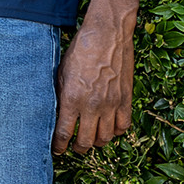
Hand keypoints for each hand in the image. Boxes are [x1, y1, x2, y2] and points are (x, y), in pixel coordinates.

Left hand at [54, 15, 136, 152]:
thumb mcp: (61, 72)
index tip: (57, 150)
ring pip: (106, 138)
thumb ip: (60, 95)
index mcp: (72, 99)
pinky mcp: (126, 99)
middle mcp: (92, 105)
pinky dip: (116, 131)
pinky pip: (123, 126)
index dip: (59, 146)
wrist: (107, 34)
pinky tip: (109, 128)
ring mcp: (111, 103)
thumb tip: (57, 114)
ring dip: (97, 142)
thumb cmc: (81, 50)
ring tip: (92, 139)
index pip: (64, 133)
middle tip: (74, 147)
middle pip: (86, 141)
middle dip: (78, 148)